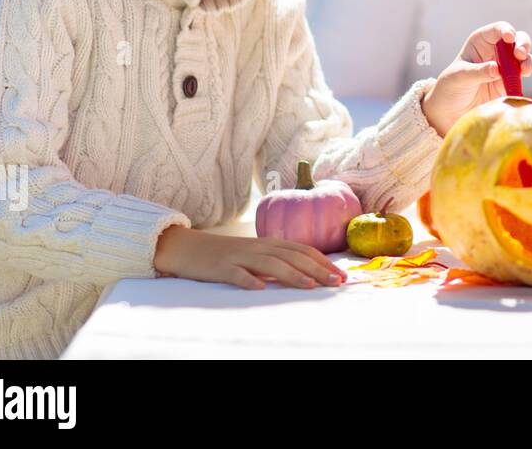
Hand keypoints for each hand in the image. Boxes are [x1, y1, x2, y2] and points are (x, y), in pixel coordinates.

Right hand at [153, 226, 347, 289]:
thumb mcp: (257, 254)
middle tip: (336, 282)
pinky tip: (260, 287)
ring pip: (270, 264)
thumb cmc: (229, 255)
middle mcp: (259, 247)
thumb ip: (279, 260)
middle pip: (292, 256)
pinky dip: (249, 279)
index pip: (302, 250)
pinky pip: (236, 273)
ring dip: (292, 275)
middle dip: (317, 269)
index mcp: (270, 243)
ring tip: (310, 286)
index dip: (323, 261)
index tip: (341, 275)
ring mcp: (240, 257)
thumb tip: (308, 273)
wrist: (190, 248)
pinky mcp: (221, 268)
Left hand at [421, 21, 531, 136]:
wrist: (451, 110)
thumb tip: (497, 69)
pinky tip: (523, 77)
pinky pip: (523, 73)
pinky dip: (527, 73)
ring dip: (527, 60)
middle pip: (516, 39)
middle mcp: (495, 50)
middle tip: (520, 54)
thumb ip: (479, 72)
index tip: (509, 38)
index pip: (497, 30)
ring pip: (524, 56)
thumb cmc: (451, 87)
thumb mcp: (460, 77)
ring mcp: (505, 65)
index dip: (505, 30)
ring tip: (525, 69)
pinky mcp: (511, 81)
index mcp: (481, 41)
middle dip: (522, 44)